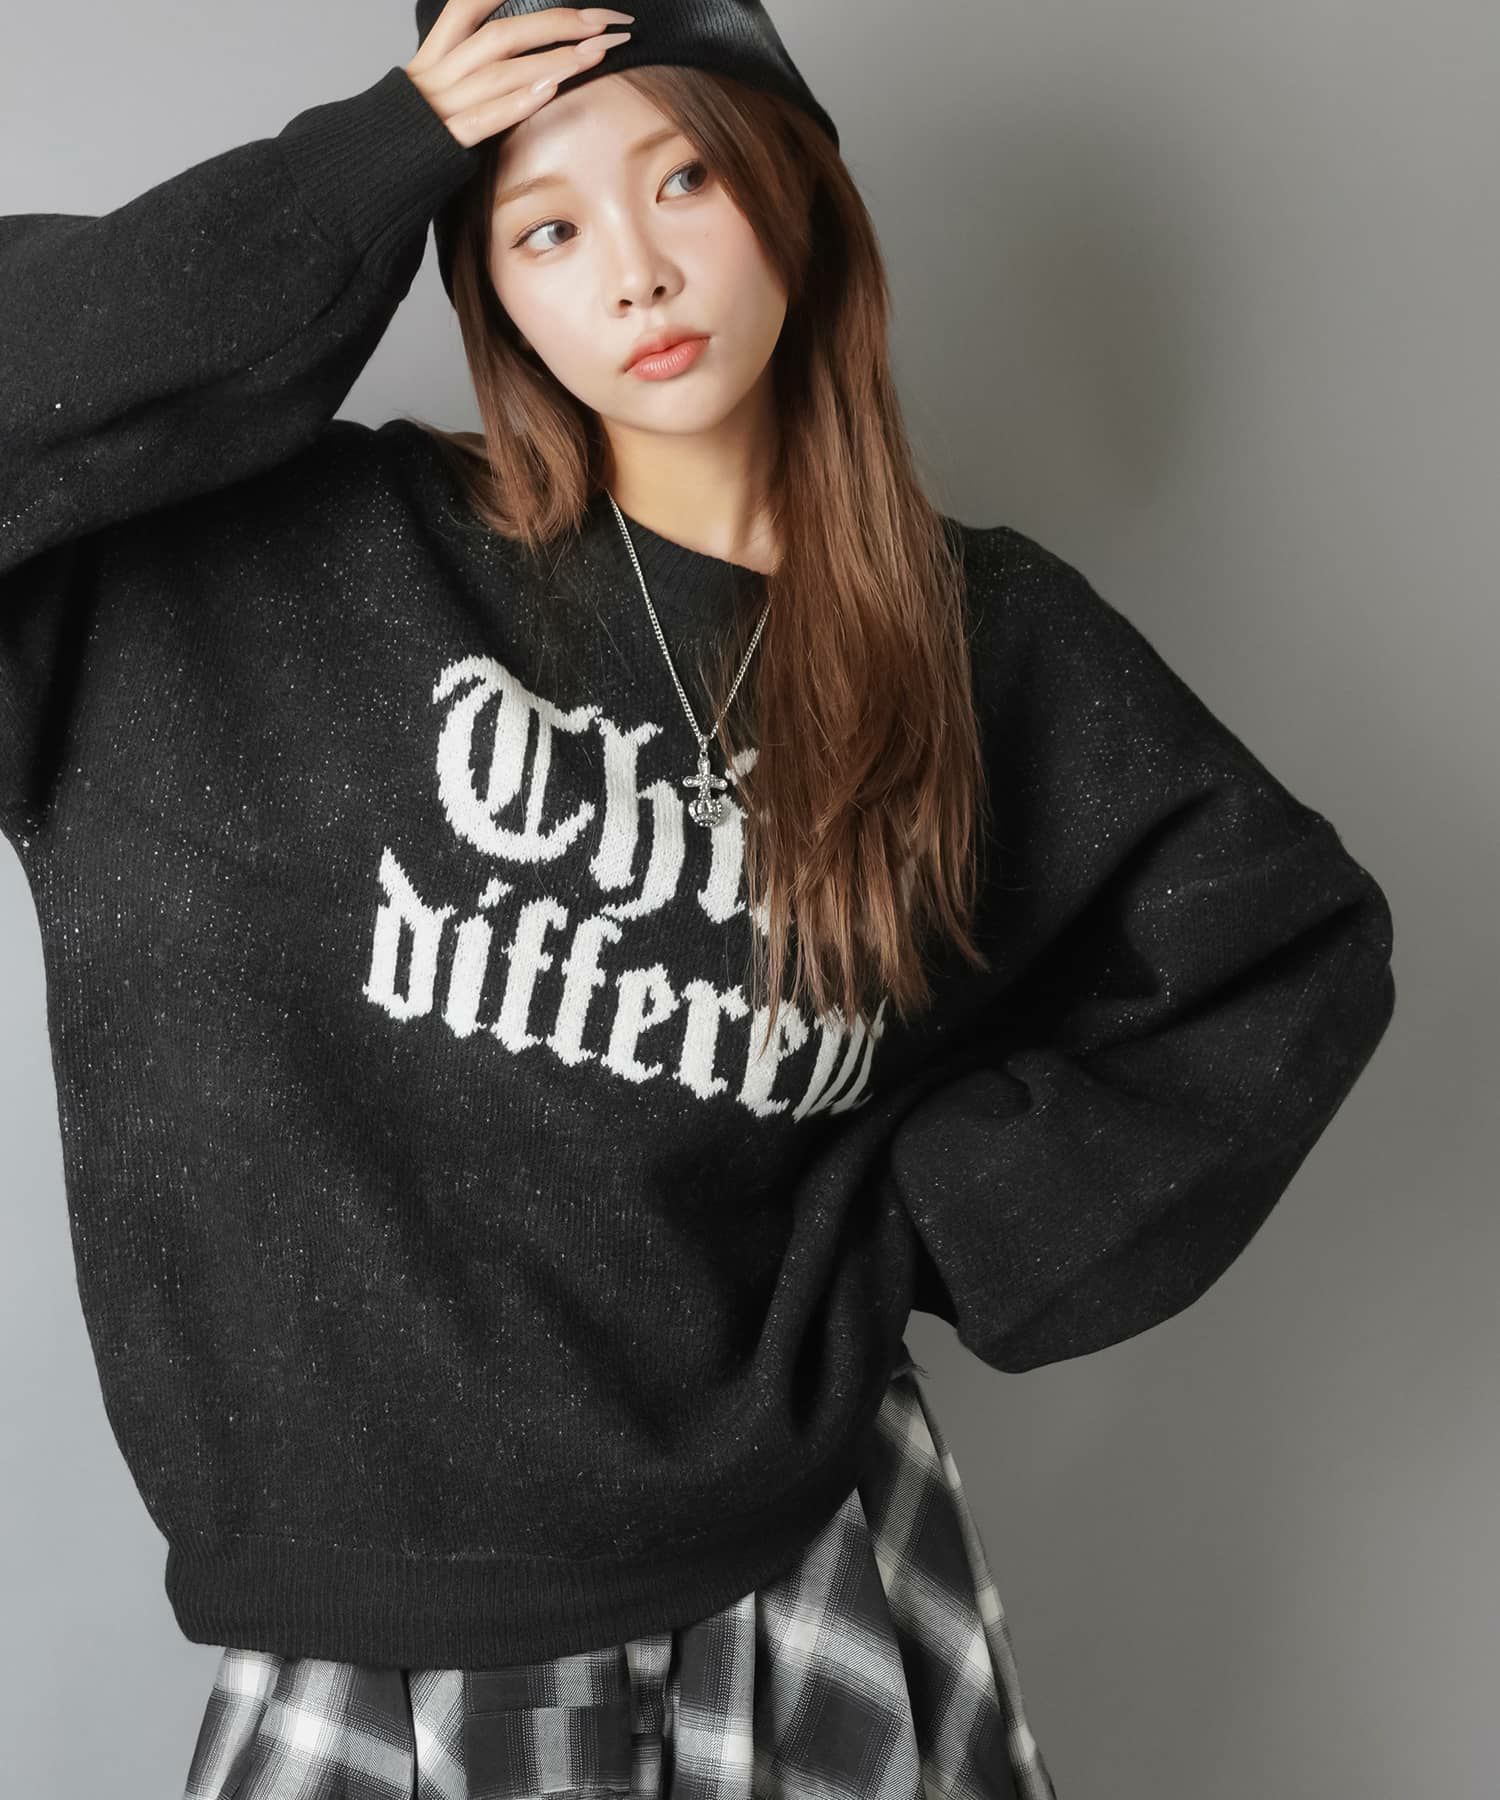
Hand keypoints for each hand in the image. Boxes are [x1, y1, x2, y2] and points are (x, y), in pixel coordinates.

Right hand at [405, 2, 634, 149]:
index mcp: (432, 57)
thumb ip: (463, 76)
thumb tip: (513, 69)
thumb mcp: (431, 95)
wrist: (364, 174)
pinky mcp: (444, 141)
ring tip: (595, 54)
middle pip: (501, 34)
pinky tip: (550, 91)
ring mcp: (440, 106)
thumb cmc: (408, 140)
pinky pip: (483, 118)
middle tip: (602, 20)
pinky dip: (517, 102)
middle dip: (556, 23)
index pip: (466, 7)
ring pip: (499, 71)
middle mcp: (437, 73)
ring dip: (552, 60)